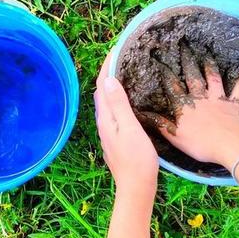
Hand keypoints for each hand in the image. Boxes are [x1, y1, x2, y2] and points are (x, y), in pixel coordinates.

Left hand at [94, 54, 158, 197]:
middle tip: (122, 56)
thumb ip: (119, 104)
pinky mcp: (116, 139)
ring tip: (125, 73)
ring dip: (113, 86)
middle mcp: (103, 123)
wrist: (136, 188)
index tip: (116, 49)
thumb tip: (107, 80)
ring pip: (108, 102)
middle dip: (109, 73)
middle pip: (102, 92)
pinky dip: (118, 99)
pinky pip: (114, 112)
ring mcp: (109, 132)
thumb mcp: (129, 128)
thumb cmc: (137, 159)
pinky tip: (128, 100)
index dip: (107, 66)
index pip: (102, 85)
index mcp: (106, 118)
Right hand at [139, 54, 238, 169]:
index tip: (162, 62)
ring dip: (210, 66)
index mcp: (185, 106)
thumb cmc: (201, 144)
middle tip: (185, 47)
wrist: (231, 146)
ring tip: (207, 55)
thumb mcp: (175, 137)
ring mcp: (219, 99)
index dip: (167, 75)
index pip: (173, 88)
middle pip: (193, 77)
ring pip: (213, 78)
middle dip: (187, 61)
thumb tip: (142, 114)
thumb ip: (160, 124)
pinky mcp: (236, 103)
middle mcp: (201, 98)